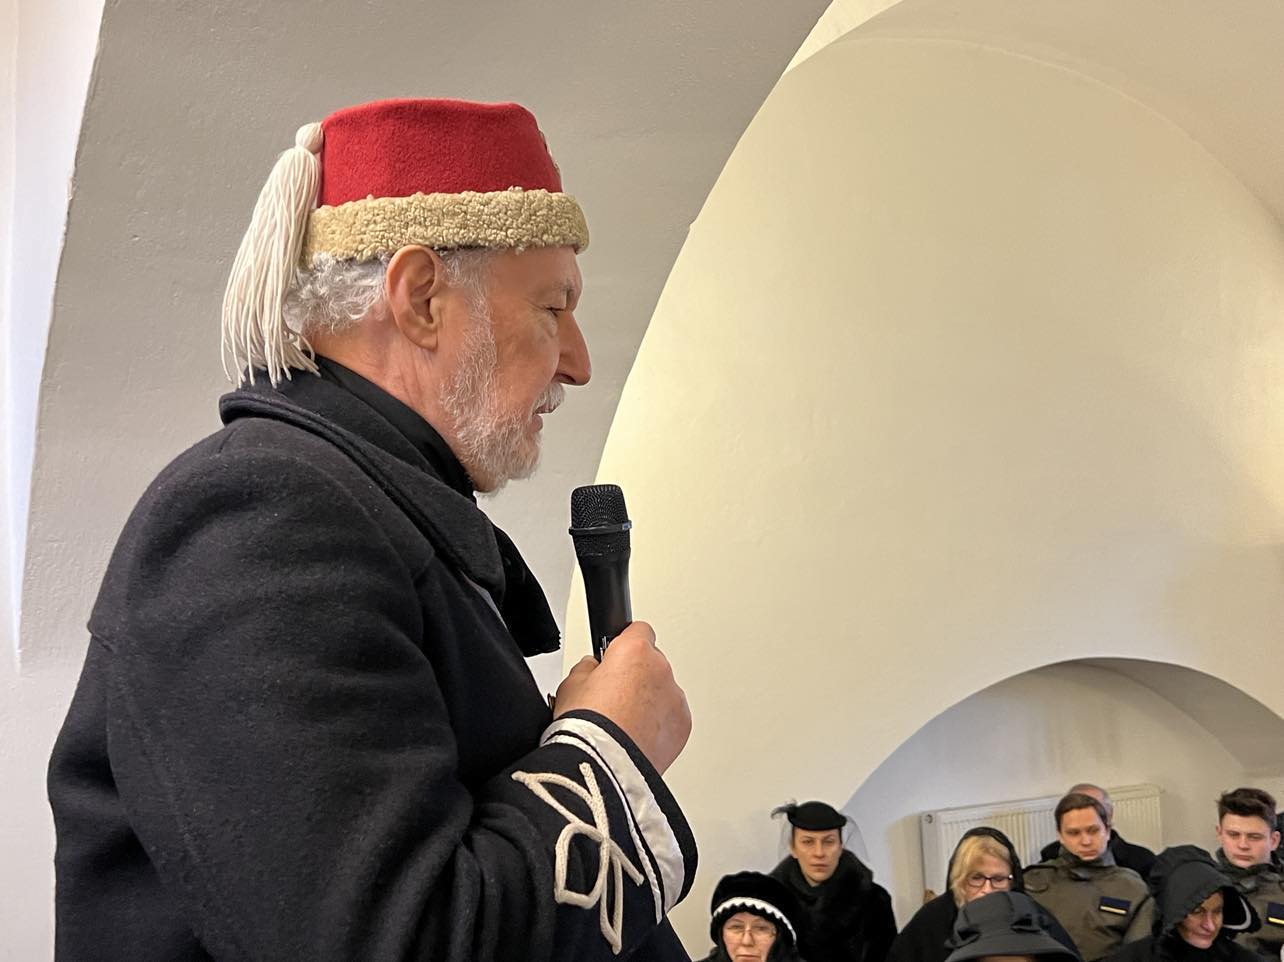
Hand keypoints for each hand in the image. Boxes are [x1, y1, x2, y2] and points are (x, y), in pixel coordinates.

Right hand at [552, 621, 690, 773]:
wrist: (605, 766)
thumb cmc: (587, 726)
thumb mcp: (570, 684)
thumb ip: (587, 668)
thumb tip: (594, 668)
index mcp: (635, 651)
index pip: (638, 630)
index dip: (623, 643)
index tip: (615, 657)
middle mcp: (661, 670)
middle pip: (651, 663)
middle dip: (635, 676)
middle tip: (612, 699)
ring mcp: (675, 698)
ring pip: (662, 691)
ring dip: (648, 701)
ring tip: (622, 724)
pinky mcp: (683, 725)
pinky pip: (671, 716)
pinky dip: (659, 724)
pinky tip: (636, 737)